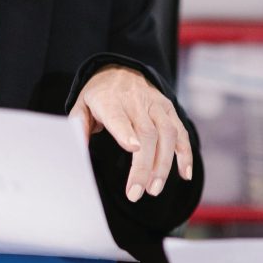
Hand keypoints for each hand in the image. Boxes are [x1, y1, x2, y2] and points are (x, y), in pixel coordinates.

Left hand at [70, 66, 192, 202]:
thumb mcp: (81, 106)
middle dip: (144, 165)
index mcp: (111, 101)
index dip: (126, 132)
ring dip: (164, 164)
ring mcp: (156, 105)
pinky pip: (181, 133)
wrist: (120, 70)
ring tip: (154, 189)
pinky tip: (184, 175)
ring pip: (167, 134)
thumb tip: (77, 150)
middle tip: (137, 193)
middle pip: (147, 134)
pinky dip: (185, 154)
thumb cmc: (99, 96)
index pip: (120, 117)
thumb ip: (79, 128)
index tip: (132, 149)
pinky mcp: (169, 110)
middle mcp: (137, 102)